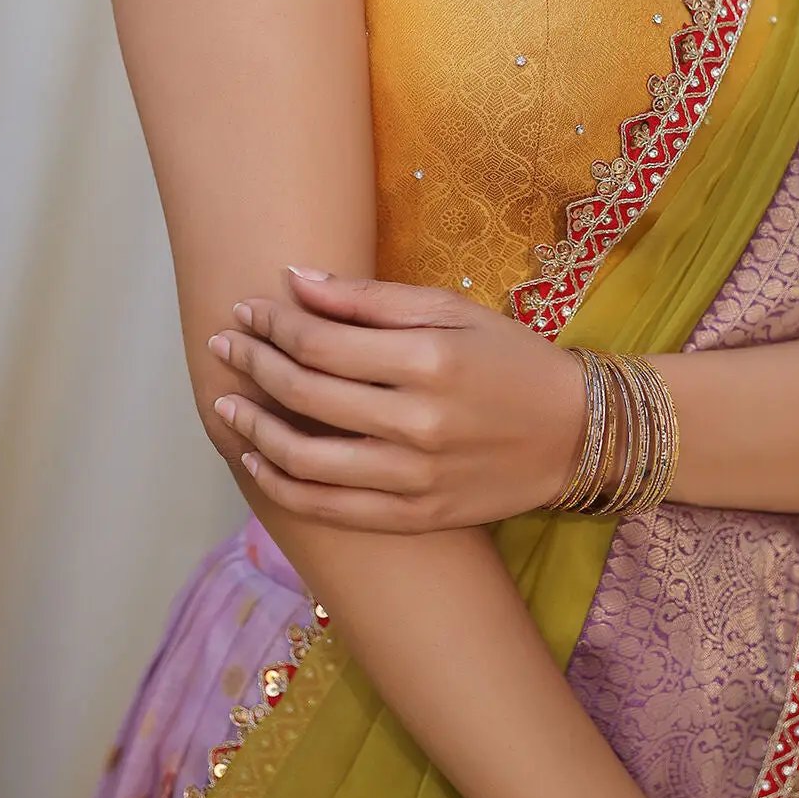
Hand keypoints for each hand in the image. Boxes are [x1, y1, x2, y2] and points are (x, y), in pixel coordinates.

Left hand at [207, 268, 585, 532]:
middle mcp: (416, 423)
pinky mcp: (415, 517)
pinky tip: (259, 461)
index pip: (320, 342)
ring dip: (253, 429)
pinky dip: (283, 486)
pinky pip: (330, 509)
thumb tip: (294, 279)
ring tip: (227, 405)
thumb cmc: (510, 360)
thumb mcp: (452, 311)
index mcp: (427, 361)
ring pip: (304, 459)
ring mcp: (414, 478)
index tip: (246, 310)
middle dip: (252, 365)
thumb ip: (370, 298)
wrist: (575, 435)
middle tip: (223, 346)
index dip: (271, 324)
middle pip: (304, 394)